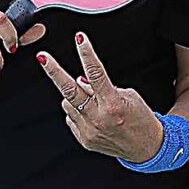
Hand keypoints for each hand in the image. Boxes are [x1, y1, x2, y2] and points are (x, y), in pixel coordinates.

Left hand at [37, 33, 165, 162]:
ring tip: (92, 102)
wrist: (146, 148)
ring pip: (68, 103)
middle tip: (42, 57)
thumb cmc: (140, 119)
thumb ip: (101, 88)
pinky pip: (71, 118)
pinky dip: (78, 112)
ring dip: (74, 97)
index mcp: (113, 104)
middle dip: (54, 71)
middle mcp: (99, 118)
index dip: (87, 54)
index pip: (96, 74)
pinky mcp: (84, 140)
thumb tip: (79, 79)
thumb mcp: (128, 96)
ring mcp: (89, 131)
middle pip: (69, 91)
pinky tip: (93, 116)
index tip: (80, 39)